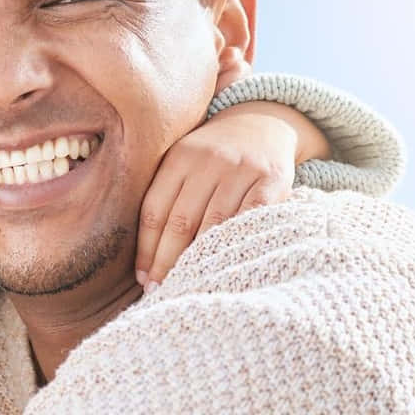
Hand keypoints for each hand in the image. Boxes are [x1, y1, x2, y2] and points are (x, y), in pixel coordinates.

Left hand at [134, 102, 303, 289]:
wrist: (265, 122)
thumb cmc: (214, 156)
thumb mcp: (185, 162)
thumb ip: (166, 196)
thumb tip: (145, 259)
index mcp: (180, 158)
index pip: (155, 211)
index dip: (147, 250)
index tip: (143, 279)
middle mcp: (209, 161)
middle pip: (181, 221)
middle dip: (167, 262)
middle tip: (159, 292)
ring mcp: (242, 169)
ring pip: (214, 224)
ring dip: (199, 261)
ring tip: (188, 286)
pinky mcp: (272, 180)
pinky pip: (250, 219)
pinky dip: (236, 245)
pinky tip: (225, 267)